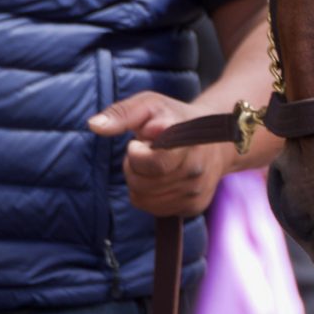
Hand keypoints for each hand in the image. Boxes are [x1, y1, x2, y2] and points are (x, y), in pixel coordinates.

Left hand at [89, 89, 230, 218]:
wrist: (218, 140)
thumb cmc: (176, 118)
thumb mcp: (150, 104)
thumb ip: (122, 113)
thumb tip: (95, 126)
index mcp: (187, 142)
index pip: (154, 164)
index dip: (137, 154)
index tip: (140, 142)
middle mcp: (195, 170)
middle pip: (141, 183)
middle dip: (134, 167)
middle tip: (146, 151)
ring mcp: (196, 191)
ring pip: (143, 199)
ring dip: (140, 182)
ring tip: (154, 164)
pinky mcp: (194, 207)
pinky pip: (154, 209)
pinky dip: (149, 195)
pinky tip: (160, 179)